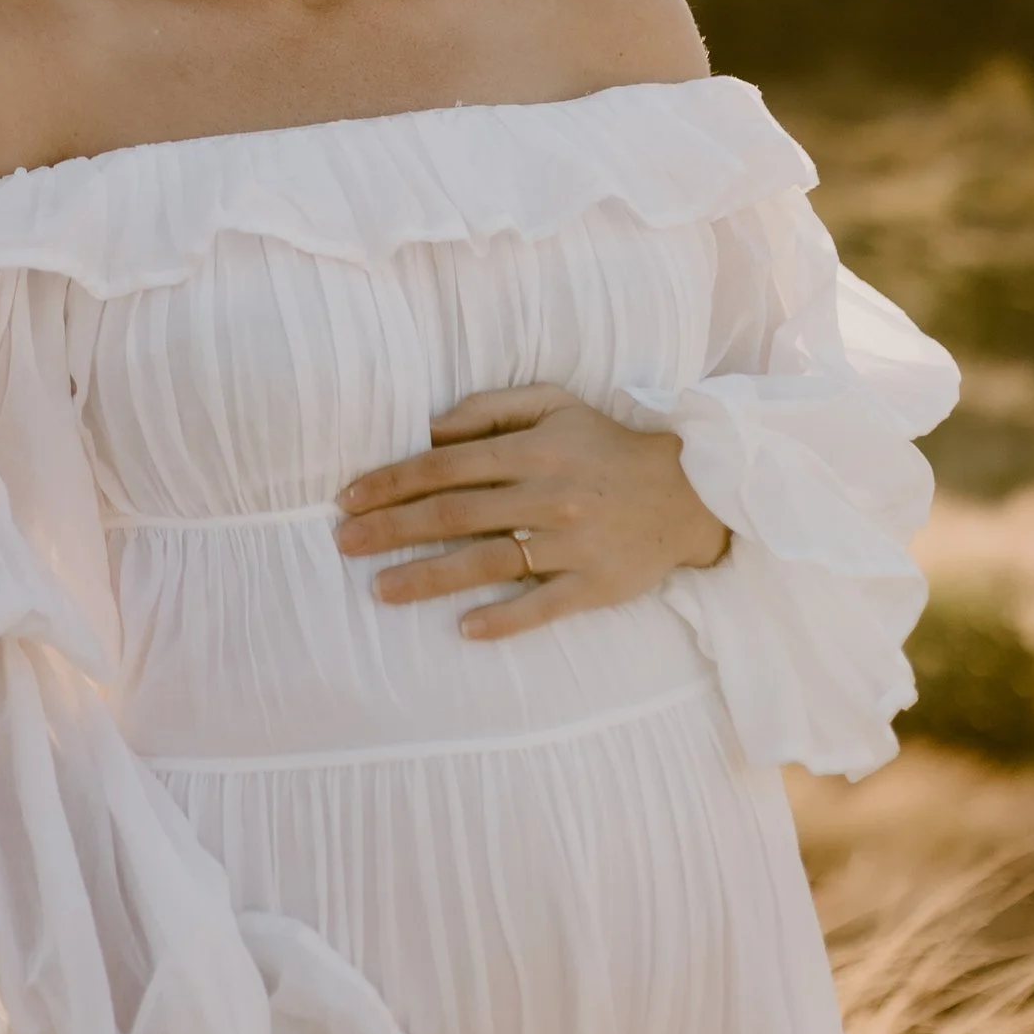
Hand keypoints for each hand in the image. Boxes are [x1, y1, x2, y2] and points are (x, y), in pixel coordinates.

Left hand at [334, 383, 730, 643]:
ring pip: (486, 562)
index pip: (445, 465)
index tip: (348, 497)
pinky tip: (463, 629)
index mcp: (532, 449)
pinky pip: (541, 606)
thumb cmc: (605, 445)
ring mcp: (570, 543)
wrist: (690, 492)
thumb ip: (489, 410)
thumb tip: (428, 428)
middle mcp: (547, 495)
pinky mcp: (594, 585)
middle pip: (453, 513)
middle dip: (391, 528)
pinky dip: (503, 619)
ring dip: (427, 577)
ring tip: (380, 589)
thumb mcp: (554, 404)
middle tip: (344, 543)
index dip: (392, 480)